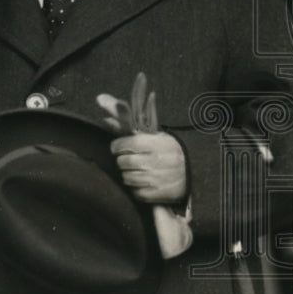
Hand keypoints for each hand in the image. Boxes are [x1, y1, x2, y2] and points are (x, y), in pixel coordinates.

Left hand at [98, 72, 191, 256]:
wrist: (192, 168)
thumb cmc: (162, 147)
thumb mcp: (147, 130)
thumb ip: (123, 116)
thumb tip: (100, 98)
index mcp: (155, 142)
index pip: (125, 144)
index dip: (118, 146)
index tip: (120, 147)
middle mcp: (158, 161)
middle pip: (123, 162)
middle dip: (124, 160)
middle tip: (131, 158)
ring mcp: (160, 179)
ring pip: (127, 178)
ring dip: (129, 174)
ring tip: (139, 169)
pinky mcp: (160, 194)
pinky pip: (136, 193)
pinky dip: (137, 188)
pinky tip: (145, 181)